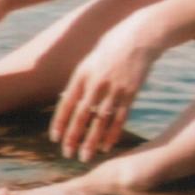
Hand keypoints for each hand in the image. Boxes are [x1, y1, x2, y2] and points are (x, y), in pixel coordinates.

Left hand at [52, 17, 164, 162]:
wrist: (139, 36)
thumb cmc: (111, 48)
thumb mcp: (90, 60)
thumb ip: (80, 81)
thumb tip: (67, 99)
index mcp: (82, 73)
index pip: (66, 103)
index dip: (60, 122)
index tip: (54, 139)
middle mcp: (96, 82)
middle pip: (82, 115)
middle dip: (73, 137)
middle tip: (67, 154)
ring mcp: (114, 89)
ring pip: (100, 121)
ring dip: (91, 141)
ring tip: (85, 157)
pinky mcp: (130, 93)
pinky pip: (119, 118)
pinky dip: (112, 134)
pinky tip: (106, 147)